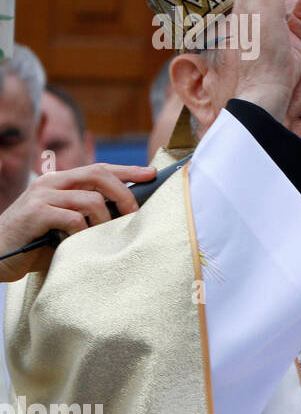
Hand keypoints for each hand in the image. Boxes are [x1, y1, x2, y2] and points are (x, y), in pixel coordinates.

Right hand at [0, 163, 156, 281]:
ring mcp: (42, 195)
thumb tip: (129, 212)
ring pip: (92, 200)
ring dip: (104, 221)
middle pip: (100, 175)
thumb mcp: (66, 222)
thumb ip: (89, 213)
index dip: (128, 171)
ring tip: (99, 237)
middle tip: (134, 215)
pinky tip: (76, 243)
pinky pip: (74, 219)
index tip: (152, 175)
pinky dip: (83, 234)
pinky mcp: (35, 213)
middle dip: (124, 194)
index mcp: (60, 181)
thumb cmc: (37, 242)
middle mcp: (51, 182)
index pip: (100, 169)